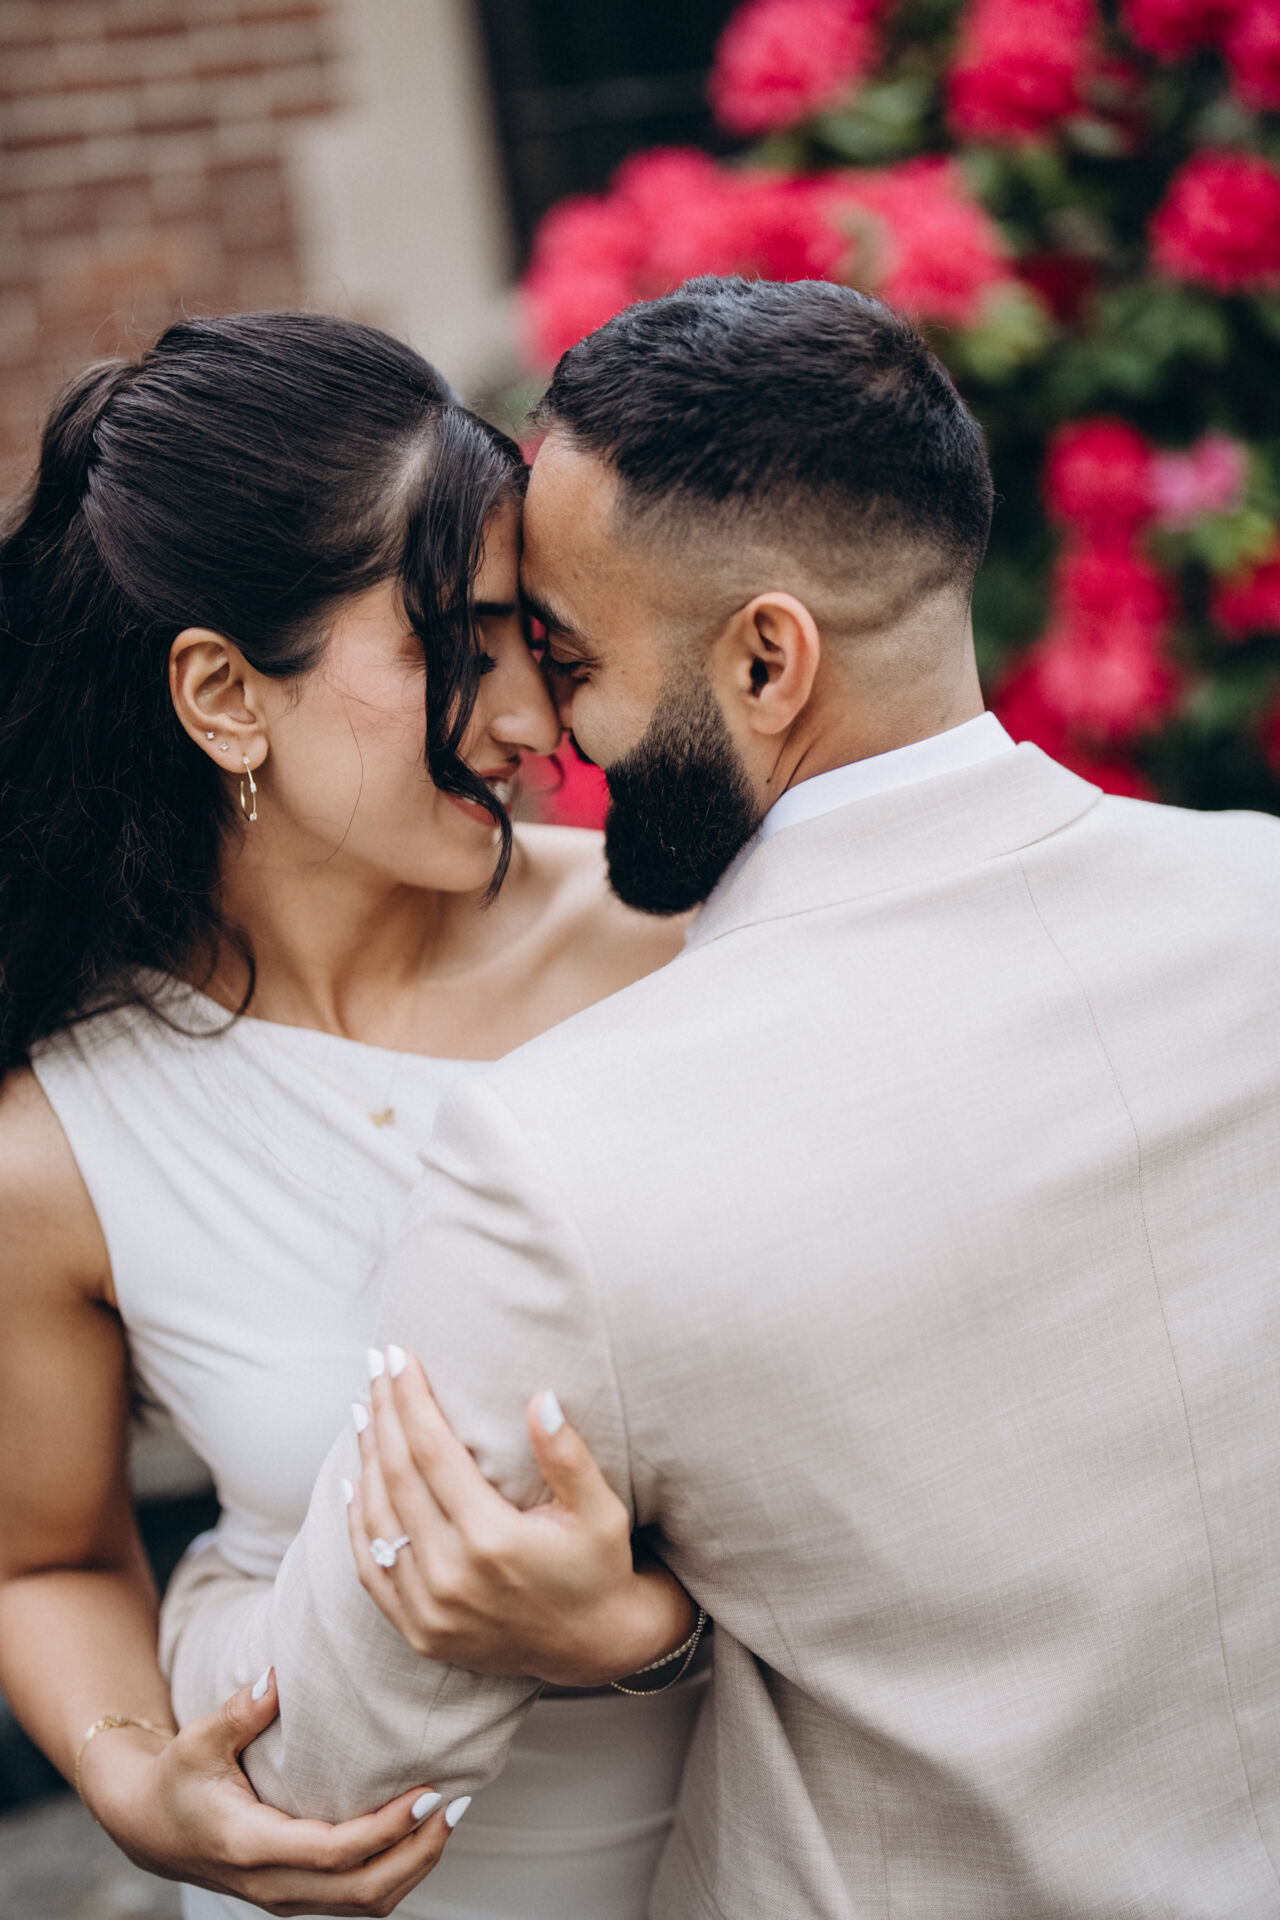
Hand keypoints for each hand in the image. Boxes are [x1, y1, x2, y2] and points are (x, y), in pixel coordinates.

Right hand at [80, 1669, 458, 1916]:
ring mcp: (286, 1898)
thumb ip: (239, 1711)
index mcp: (251, 1846)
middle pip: (362, 1892)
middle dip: (418, 1853)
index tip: (431, 1792)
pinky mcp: (296, 1897)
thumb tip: (276, 1677)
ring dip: (413, 1867)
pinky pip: (355, 1900)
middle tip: (456, 1805)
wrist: (149, 1830)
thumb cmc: (177, 1778)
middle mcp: (273, 1885)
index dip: (388, 1829)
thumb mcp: (197, 1740)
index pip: (335, 1854)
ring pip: (364, 1905)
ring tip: (448, 1818)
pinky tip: (416, 1835)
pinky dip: (393, 1874)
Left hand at [348, 1349, 696, 1688]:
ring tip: (365, 1410)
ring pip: (378, 1518)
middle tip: (375, 1365)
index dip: (412, 1399)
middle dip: (384, 1413)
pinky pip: (372, 1569)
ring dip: (366, 1457)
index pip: (433, 1450)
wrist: (593, 1648)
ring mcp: (429, 1610)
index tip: (399, 1355)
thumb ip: (569, 1456)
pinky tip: (354, 1481)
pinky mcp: (418, 1632)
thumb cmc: (599, 1566)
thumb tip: (541, 1398)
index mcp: (493, 1539)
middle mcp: (452, 1577)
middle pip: (398, 1475)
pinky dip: (358, 1521)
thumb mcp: (601, 1510)